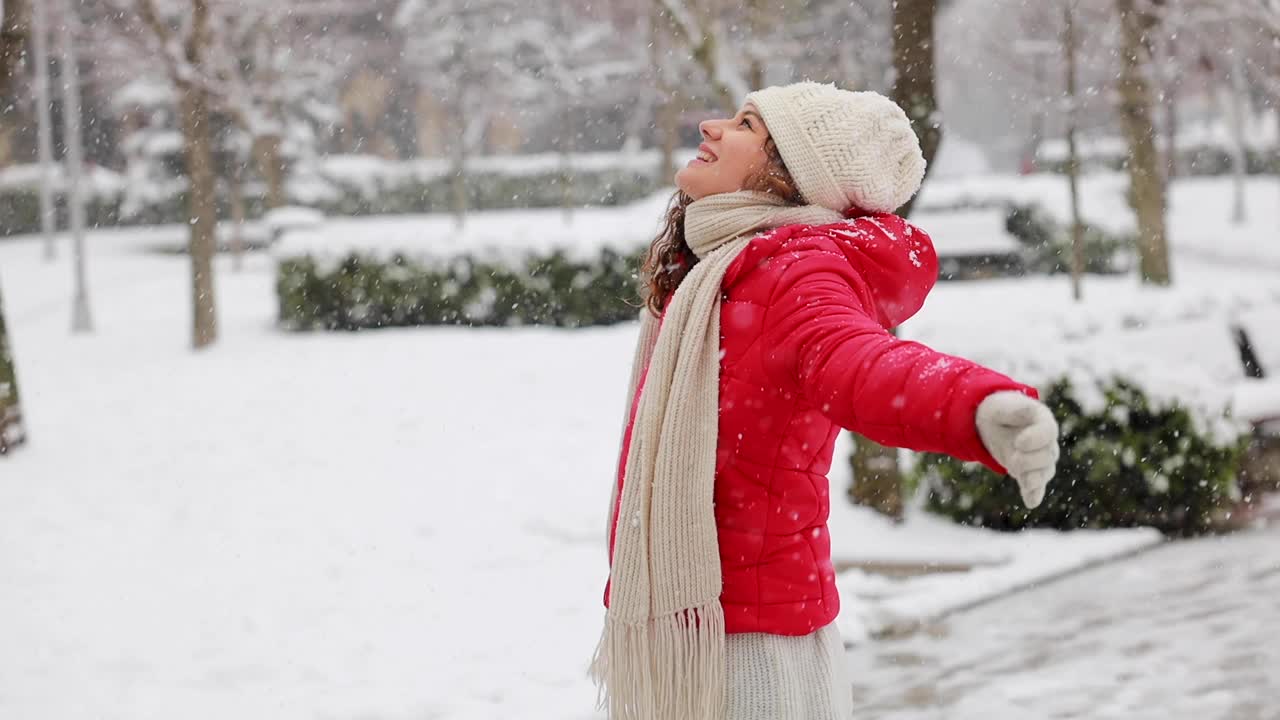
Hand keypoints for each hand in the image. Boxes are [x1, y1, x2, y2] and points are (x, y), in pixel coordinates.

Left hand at [975, 391, 1059, 508]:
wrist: (994, 423)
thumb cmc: (1001, 411)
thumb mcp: (1004, 406)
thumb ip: (1018, 409)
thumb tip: (1031, 409)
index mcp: (1043, 422)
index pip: (1048, 432)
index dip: (1035, 439)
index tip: (1018, 442)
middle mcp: (1047, 443)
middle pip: (1046, 456)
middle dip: (1029, 460)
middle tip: (1012, 459)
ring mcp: (1041, 460)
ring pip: (1043, 473)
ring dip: (1032, 478)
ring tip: (1020, 477)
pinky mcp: (1030, 473)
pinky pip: (1036, 487)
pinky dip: (1034, 494)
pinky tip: (1031, 502)